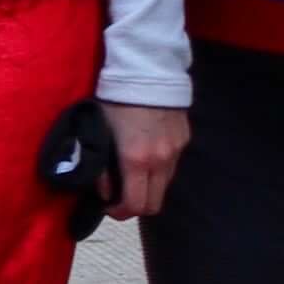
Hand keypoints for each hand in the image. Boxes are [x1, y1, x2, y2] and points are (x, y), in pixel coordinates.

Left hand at [99, 101, 187, 221]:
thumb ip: (99, 165)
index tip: (108, 207)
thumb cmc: (115, 100)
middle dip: (136, 205)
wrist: (148, 70)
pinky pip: (171, 165)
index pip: (135, 205)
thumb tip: (102, 191)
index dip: (120, 213)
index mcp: (137, 160)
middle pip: (154, 203)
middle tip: (120, 196)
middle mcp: (161, 161)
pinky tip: (146, 154)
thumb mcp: (99, 132)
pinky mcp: (185, 139)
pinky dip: (158, 169)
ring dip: (148, 186)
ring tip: (131, 174)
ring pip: (165, 185)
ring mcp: (176, 151)